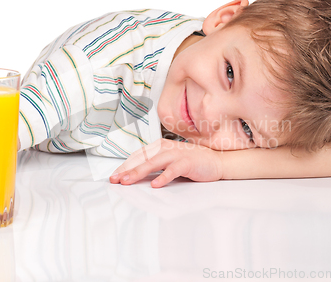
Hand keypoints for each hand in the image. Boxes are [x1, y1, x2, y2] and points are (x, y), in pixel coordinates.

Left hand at [109, 138, 223, 187]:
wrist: (216, 161)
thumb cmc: (192, 162)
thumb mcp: (169, 161)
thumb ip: (154, 166)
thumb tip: (134, 175)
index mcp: (160, 146)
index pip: (138, 156)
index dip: (125, 166)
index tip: (114, 176)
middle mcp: (166, 148)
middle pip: (142, 159)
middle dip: (127, 170)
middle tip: (115, 180)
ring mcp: (176, 154)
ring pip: (153, 163)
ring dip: (138, 172)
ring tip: (127, 181)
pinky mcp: (187, 162)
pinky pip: (172, 170)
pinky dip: (163, 177)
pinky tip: (155, 184)